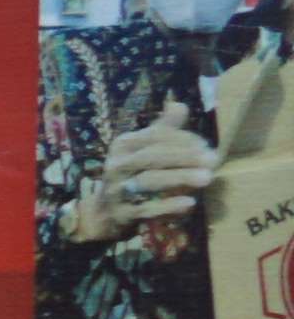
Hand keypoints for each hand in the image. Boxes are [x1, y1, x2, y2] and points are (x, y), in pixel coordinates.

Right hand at [84, 119, 220, 236]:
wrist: (105, 211)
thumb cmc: (132, 174)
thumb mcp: (143, 150)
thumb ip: (163, 130)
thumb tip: (180, 105)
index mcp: (123, 145)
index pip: (154, 137)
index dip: (182, 139)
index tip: (206, 145)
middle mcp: (116, 165)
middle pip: (151, 157)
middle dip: (184, 157)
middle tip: (213, 160)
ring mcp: (117, 190)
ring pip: (148, 181)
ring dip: (179, 178)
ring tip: (207, 178)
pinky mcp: (122, 212)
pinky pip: (146, 209)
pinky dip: (168, 206)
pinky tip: (190, 203)